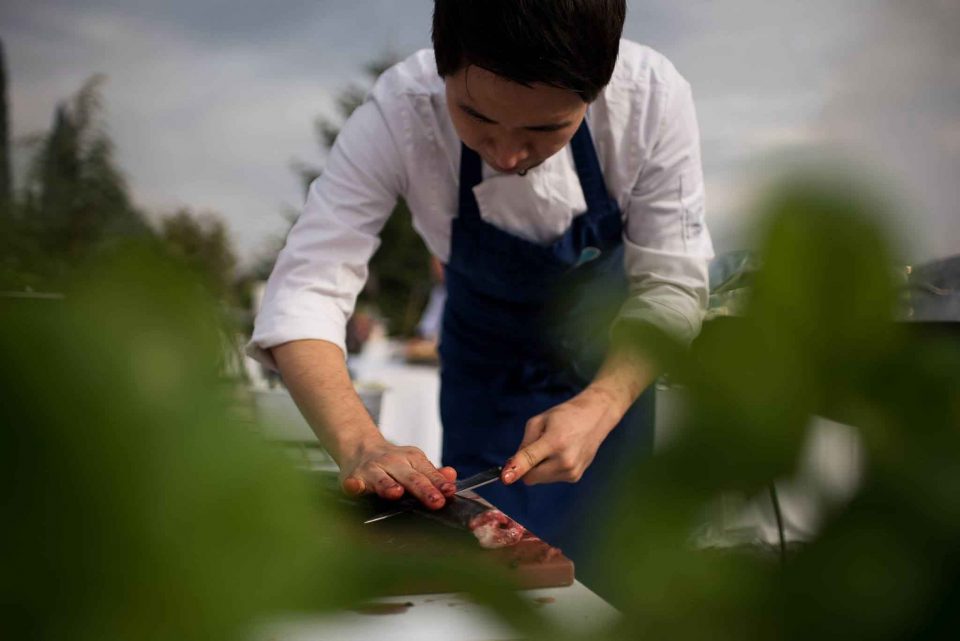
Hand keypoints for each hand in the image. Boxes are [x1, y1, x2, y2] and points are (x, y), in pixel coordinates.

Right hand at [339, 437, 457, 509]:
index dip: (439, 483)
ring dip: (388, 486)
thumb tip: (452, 476)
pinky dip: (353, 485)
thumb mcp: (414, 463)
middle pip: (410, 477)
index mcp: (412, 459)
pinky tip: (354, 487)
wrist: (360, 447)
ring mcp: (372, 469)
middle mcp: (393, 462)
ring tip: (396, 493)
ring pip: (381, 479)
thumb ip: (433, 474)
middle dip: (423, 489)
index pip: (428, 473)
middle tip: (436, 501)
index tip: (449, 492)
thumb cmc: (392, 463)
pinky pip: (353, 483)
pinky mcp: (353, 477)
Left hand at [501, 387, 625, 485]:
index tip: (505, 478)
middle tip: (535, 448)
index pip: (529, 460)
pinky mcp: (575, 477)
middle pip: (531, 478)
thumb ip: (525, 443)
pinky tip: (560, 454)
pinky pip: (551, 479)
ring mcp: (572, 472)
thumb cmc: (565, 415)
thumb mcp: (539, 421)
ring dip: (539, 468)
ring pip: (540, 480)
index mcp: (554, 442)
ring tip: (552, 449)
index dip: (515, 469)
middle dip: (526, 467)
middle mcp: (564, 461)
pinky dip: (549, 469)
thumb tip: (513, 465)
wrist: (595, 418)